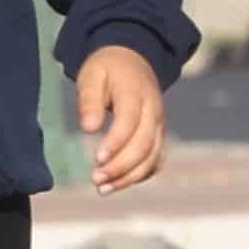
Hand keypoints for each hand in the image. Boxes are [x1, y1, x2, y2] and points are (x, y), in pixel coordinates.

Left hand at [77, 46, 166, 194]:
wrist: (133, 59)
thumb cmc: (106, 68)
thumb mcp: (91, 75)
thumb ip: (89, 100)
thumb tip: (89, 129)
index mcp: (136, 93)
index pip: (130, 122)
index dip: (116, 143)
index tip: (97, 160)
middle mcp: (154, 111)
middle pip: (144, 145)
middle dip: (120, 166)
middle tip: (95, 180)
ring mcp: (159, 125)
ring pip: (152, 157)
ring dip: (130, 176)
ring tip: (103, 189)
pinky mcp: (158, 134)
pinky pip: (156, 159)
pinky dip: (140, 175)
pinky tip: (119, 183)